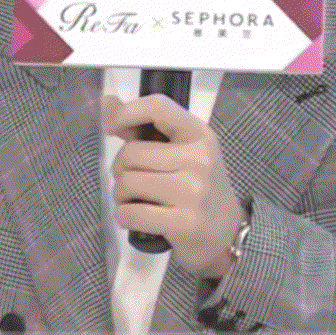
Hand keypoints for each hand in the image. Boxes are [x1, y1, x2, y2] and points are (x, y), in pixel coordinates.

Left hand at [101, 93, 245, 277]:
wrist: (227, 231)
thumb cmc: (197, 185)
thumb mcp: (181, 151)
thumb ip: (144, 129)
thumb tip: (108, 103)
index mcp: (199, 134)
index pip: (158, 108)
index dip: (127, 112)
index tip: (111, 125)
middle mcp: (199, 158)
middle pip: (131, 153)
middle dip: (121, 169)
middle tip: (134, 179)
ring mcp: (193, 191)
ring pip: (127, 184)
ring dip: (121, 195)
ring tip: (136, 199)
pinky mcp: (183, 223)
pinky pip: (131, 213)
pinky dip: (125, 216)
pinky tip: (138, 216)